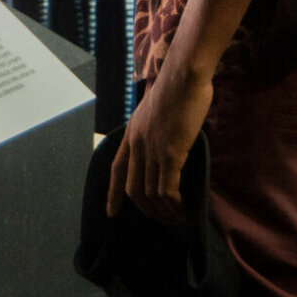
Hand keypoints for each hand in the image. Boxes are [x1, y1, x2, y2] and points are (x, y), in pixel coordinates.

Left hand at [106, 63, 213, 224]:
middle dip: (147, 211)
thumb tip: (166, 141)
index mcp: (130, 133)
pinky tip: (185, 210)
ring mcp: (151, 150)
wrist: (184, 74)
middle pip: (133, 189)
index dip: (112, 194)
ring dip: (165, 212)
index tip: (111, 213)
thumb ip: (155, 128)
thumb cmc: (177, 87)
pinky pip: (167, 190)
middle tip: (162, 222)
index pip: (115, 170)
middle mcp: (136, 144)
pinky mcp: (169, 154)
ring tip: (178, 221)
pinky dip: (174, 205)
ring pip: (151, 194)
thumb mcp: (155, 110)